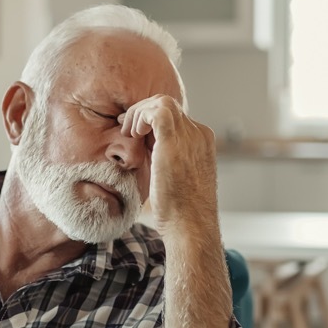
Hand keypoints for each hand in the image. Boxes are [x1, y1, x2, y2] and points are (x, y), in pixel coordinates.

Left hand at [117, 96, 218, 236]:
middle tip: (126, 128)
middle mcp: (199, 135)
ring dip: (140, 113)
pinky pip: (157, 111)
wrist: (190, 226)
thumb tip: (147, 151)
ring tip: (129, 132)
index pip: (174, 117)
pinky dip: (141, 117)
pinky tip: (133, 134)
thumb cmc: (180, 211)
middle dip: (143, 112)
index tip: (133, 132)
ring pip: (162, 102)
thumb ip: (167, 159)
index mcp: (201, 142)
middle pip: (168, 105)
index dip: (150, 120)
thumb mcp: (176, 178)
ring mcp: (190, 137)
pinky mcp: (175, 142)